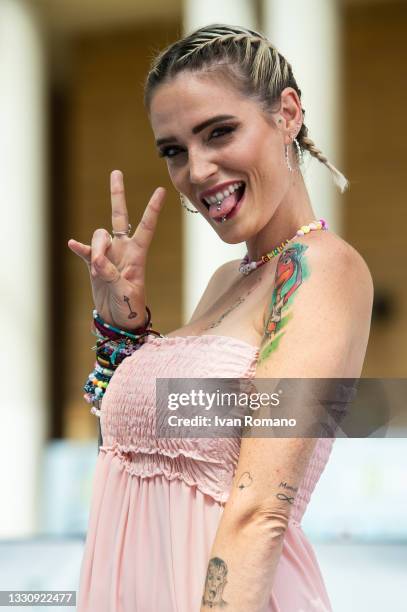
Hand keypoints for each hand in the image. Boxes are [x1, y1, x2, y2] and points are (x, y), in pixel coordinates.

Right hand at [68, 170, 165, 328]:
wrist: (119, 321)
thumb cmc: (131, 308)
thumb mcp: (126, 293)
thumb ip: (112, 275)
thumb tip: (98, 261)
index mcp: (138, 255)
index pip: (147, 226)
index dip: (153, 209)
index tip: (162, 190)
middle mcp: (123, 250)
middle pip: (119, 216)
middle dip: (117, 195)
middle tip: (116, 172)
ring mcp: (108, 256)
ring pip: (99, 236)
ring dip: (96, 248)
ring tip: (98, 269)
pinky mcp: (94, 266)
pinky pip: (85, 251)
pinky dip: (80, 248)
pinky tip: (73, 245)